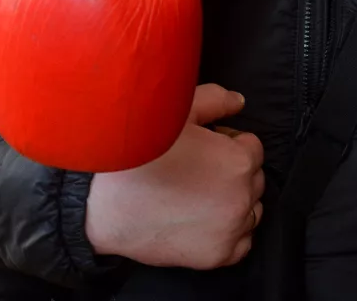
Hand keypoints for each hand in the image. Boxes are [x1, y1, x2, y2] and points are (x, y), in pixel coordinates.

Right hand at [85, 85, 265, 269]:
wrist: (103, 202)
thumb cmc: (140, 153)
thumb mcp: (179, 111)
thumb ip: (217, 100)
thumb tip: (238, 102)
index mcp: (239, 161)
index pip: (252, 148)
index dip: (228, 143)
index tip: (206, 147)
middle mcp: (242, 197)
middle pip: (253, 179)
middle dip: (233, 172)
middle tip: (199, 169)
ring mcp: (230, 230)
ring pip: (251, 211)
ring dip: (235, 201)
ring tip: (200, 194)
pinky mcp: (216, 256)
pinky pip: (242, 244)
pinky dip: (231, 232)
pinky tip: (205, 219)